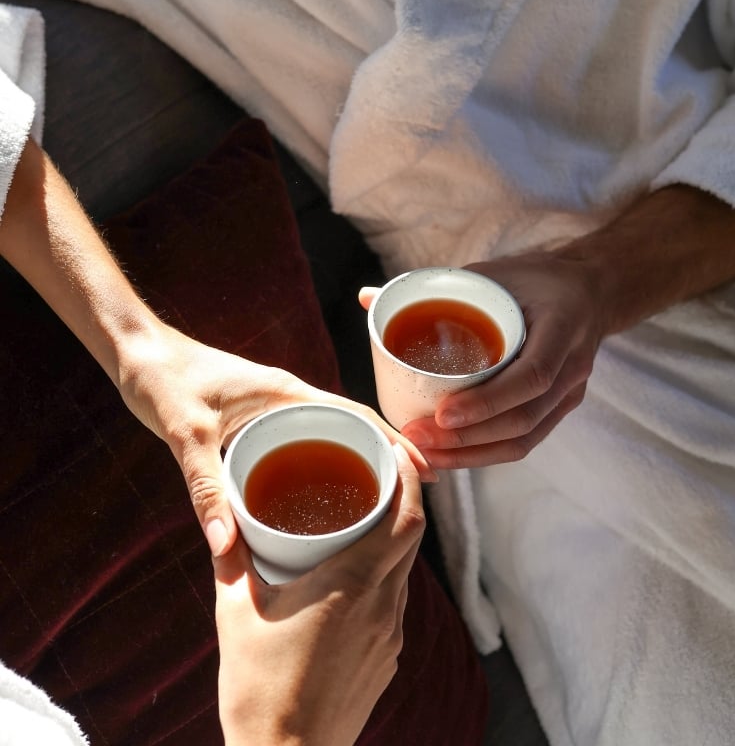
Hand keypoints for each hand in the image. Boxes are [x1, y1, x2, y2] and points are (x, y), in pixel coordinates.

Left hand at [114, 320, 434, 555]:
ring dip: (357, 461)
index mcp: (287, 394)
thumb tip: (228, 550)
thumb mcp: (185, 435)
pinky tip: (320, 496)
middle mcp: (290, 398)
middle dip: (386, 457)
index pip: (357, 415)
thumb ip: (206, 490)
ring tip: (379, 503)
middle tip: (413, 498)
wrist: (140, 353)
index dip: (395, 442)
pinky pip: (303, 443)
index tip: (425, 469)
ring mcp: (276, 407)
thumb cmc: (164, 382)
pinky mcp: (260, 418)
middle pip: (353, 427)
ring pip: (329, 437)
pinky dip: (322, 465)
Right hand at [214, 443, 424, 745]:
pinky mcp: (390, 655)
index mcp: (353, 582)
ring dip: (395, 537)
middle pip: (413, 535)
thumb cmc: (258, 686)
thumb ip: (232, 559)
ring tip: (365, 519)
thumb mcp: (236, 613)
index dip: (411, 479)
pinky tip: (355, 577)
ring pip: (406, 567)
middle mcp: (383, 603)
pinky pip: (398, 599)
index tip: (398, 453)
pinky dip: (386, 574)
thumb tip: (222, 523)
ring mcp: (392, 632)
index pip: (406, 517)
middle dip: (405, 498)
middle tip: (380, 473)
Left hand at [359, 186, 734, 468]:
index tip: (442, 412)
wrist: (590, 291)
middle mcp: (573, 367)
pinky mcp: (559, 408)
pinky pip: (525, 440)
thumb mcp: (491, 272)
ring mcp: (569, 394)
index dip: (488, 401)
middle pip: (522, 419)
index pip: (533, 377)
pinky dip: (486, 453)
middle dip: (467, 437)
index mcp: (562, 327)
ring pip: (522, 439)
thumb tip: (365, 297)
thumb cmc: (535, 279)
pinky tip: (451, 456)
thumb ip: (434, 286)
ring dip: (472, 454)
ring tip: (426, 452)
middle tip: (416, 435)